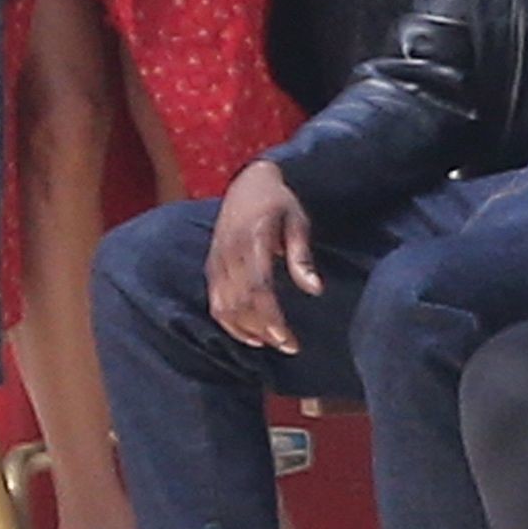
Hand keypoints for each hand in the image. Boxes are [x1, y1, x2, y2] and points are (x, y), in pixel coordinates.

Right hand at [205, 160, 321, 352]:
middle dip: (265, 330)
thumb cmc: (278, 203)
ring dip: (248, 330)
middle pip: (242, 302)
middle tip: (289, 346)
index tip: (290, 340)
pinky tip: (250, 335)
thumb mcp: (298, 221)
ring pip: (225, 306)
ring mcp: (217, 259)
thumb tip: (315, 290)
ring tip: (272, 342)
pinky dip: (230, 323)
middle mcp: (230, 251)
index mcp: (253, 238)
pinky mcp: (212, 265)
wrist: (248, 182)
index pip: (258, 287)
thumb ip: (302, 256)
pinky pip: (215, 302)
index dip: (271, 318)